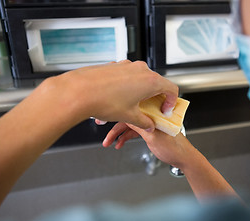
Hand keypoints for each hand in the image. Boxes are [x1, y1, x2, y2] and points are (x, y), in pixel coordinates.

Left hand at [54, 60, 177, 130]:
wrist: (78, 91)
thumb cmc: (103, 101)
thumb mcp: (129, 116)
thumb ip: (144, 122)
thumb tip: (148, 125)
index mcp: (150, 81)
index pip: (171, 89)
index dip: (171, 101)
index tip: (164, 110)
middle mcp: (140, 70)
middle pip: (156, 83)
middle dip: (154, 97)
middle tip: (149, 110)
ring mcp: (126, 66)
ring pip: (141, 79)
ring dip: (140, 92)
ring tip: (130, 106)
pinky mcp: (114, 66)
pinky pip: (127, 76)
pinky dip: (127, 87)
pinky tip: (117, 99)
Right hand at [103, 122, 194, 168]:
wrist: (183, 159)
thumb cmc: (174, 148)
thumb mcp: (152, 137)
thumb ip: (139, 126)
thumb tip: (126, 117)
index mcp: (155, 113)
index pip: (133, 110)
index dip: (119, 115)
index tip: (107, 120)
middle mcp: (152, 116)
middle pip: (129, 118)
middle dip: (116, 128)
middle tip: (106, 137)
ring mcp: (151, 124)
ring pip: (130, 126)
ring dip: (119, 135)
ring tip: (110, 143)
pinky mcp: (150, 131)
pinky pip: (135, 132)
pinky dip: (126, 138)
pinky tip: (120, 143)